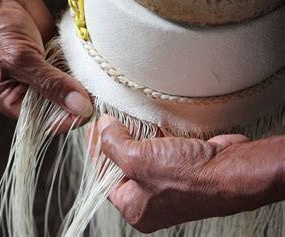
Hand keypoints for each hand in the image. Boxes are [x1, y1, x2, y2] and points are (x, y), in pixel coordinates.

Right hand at [0, 0, 91, 124]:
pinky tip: (93, 64)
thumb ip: (51, 84)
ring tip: (97, 77)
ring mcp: (44, 75)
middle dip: (78, 101)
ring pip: (70, 89)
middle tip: (98, 93)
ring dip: (83, 84)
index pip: (44, 121)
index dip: (68, 119)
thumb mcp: (22, 59)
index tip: (90, 110)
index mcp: (11, 99)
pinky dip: (84, 68)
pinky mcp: (56, 59)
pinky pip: (74, 71)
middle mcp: (28, 91)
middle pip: (60, 107)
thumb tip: (80, 107)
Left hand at [96, 115, 284, 232]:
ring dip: (137, 138)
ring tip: (130, 120)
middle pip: (123, 167)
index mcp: (135, 207)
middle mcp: (151, 201)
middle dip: (118, 143)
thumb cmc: (190, 177)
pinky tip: (153, 125)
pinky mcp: (183, 170)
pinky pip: (161, 152)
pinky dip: (156, 138)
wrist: (232, 171)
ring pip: (143, 157)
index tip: (95, 131)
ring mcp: (168, 186)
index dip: (98, 153)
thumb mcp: (138, 159)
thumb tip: (103, 129)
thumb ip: (113, 144)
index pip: (104, 179)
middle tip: (112, 122)